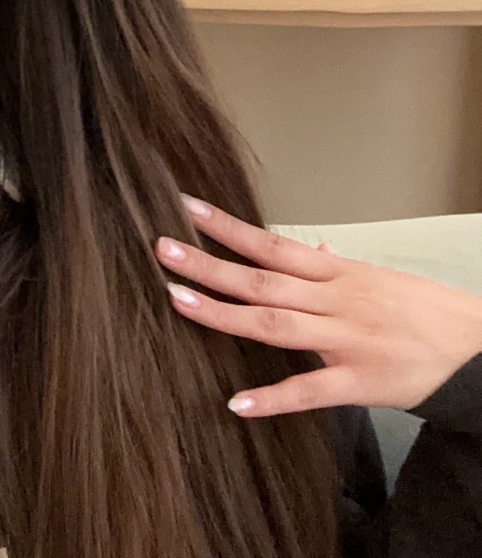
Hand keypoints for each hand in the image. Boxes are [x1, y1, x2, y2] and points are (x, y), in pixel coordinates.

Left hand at [155, 196, 481, 417]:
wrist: (479, 347)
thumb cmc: (422, 310)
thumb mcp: (376, 277)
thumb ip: (334, 266)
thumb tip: (311, 246)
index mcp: (335, 272)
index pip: (271, 243)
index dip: (228, 227)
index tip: (186, 208)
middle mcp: (334, 300)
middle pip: (261, 279)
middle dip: (209, 265)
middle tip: (162, 249)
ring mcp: (345, 340)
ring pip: (275, 324)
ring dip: (222, 314)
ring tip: (177, 301)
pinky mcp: (360, 382)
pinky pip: (310, 391)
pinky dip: (273, 397)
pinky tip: (236, 403)